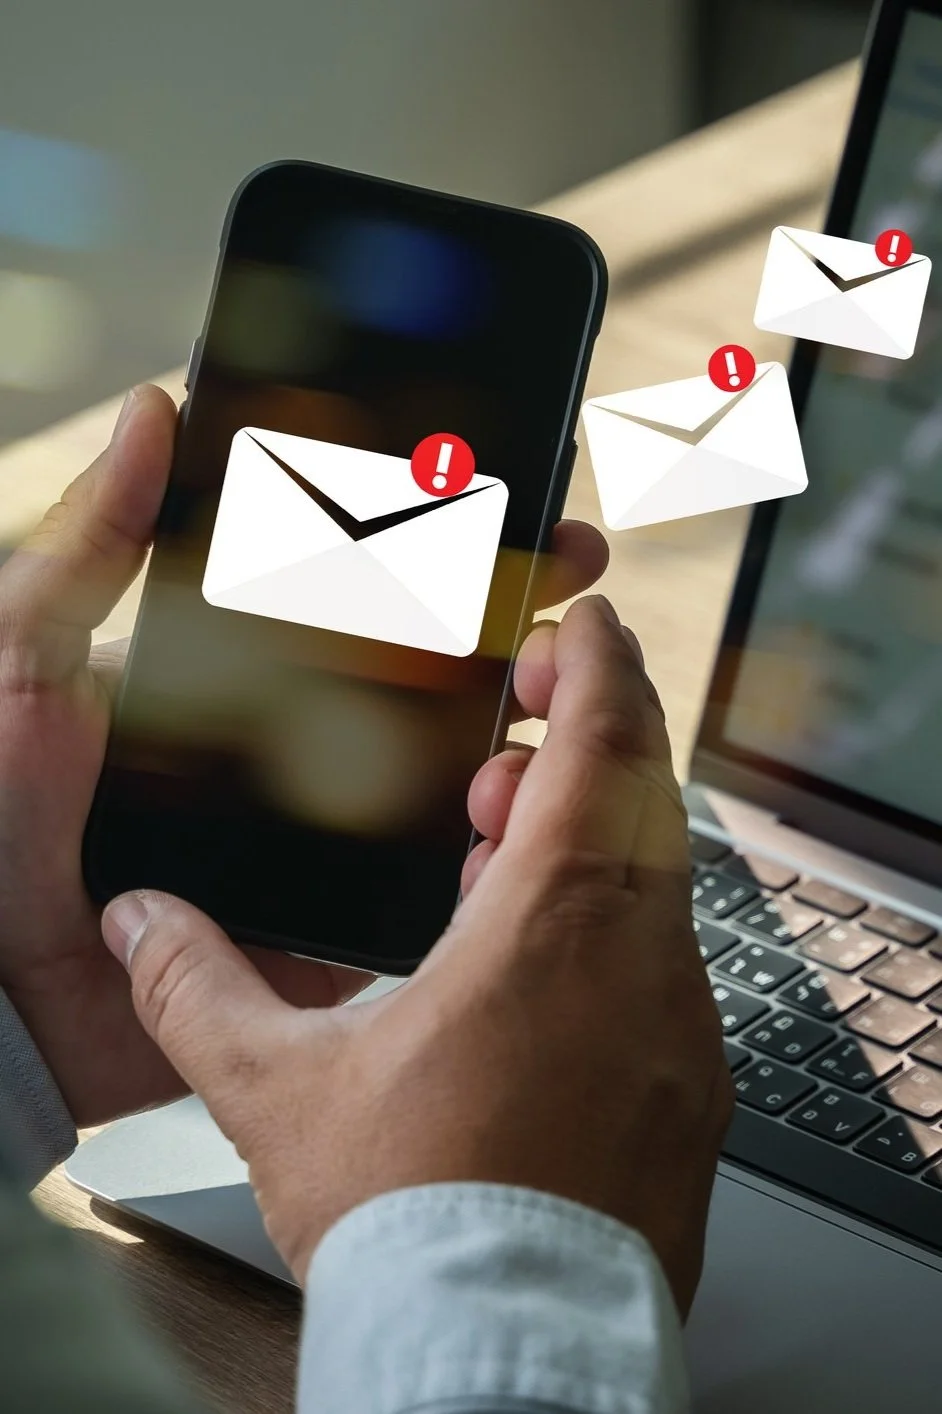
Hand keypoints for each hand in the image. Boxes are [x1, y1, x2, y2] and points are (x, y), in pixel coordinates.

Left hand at [0, 385, 607, 1127]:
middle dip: (504, 623)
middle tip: (567, 579)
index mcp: (233, 680)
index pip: (350, 596)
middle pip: (419, 679)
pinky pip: (422, 890)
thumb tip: (154, 415)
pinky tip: (523, 810)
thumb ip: (92, 544)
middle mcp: (288, 754)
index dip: (426, 550)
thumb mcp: (25, 653)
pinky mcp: (328, 926)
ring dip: (509, 735)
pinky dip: (477, 854)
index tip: (499, 505)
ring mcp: (317, 842)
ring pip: (439, 781)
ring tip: (559, 691)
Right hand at [102, 596, 731, 1314]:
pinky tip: (538, 965)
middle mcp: (640, 962)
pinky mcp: (688, 1088)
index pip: (603, 749)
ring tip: (496, 853)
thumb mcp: (280, 1088)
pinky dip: (610, 926)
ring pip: (655, 883)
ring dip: (586, 843)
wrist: (504, 1350)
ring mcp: (678, 1027)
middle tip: (507, 753)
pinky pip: (664, 963)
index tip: (587, 626)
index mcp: (552, 927)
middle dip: (579, 747)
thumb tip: (139, 925)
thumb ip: (196, 988)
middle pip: (642, 799)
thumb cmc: (415, 1219)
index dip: (599, 668)